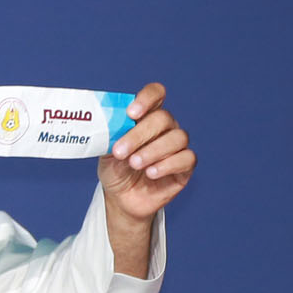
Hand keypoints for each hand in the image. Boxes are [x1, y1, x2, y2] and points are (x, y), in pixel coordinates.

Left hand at [99, 83, 194, 223]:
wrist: (121, 198)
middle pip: (163, 118)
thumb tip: (111, 124)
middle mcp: (165, 128)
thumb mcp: (106, 150)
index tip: (131, 113)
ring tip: (134, 164)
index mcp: (146, 116)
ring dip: (153, 151)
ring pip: (178, 138)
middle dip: (140, 134)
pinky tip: (151, 173)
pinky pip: (187, 158)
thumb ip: (110, 134)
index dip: (147, 99)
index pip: (155, 94)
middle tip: (121, 152)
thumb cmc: (115, 169)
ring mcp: (177, 146)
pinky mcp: (185, 167)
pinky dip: (167, 165)